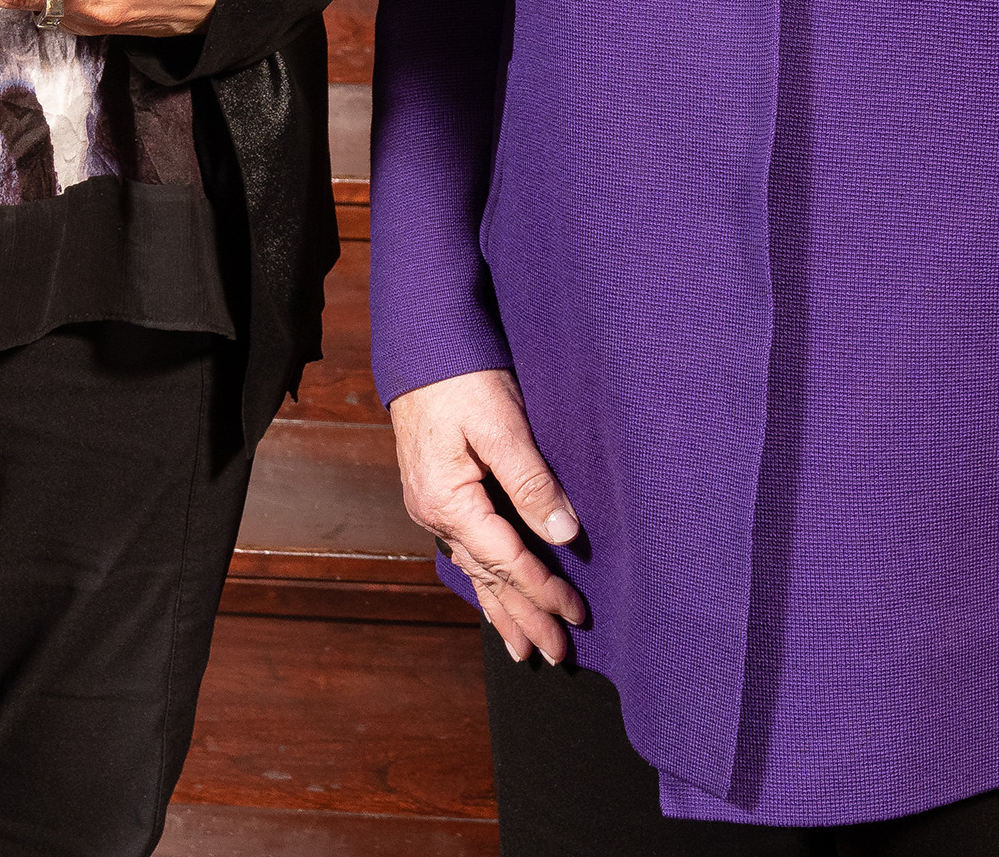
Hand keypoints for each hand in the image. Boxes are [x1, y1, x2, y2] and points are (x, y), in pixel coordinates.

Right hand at [390, 369, 589, 664]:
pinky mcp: (437, 491)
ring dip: (500, 607)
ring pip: (473, 568)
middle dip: (523, 616)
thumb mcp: (502, 424)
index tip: (578, 615)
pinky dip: (483, 578)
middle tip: (557, 656)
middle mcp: (434, 512)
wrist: (420, 342)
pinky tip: (490, 593)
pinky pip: (465, 549)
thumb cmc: (461, 377)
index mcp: (449, 501)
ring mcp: (432, 505)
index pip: (507, 560)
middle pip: (487, 576)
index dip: (545, 590)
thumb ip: (531, 481)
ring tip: (521, 648)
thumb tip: (564, 534)